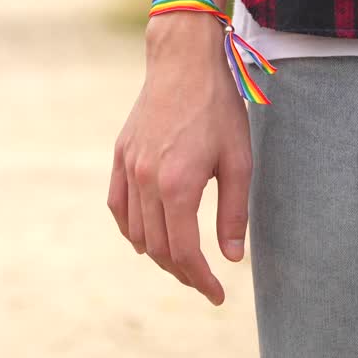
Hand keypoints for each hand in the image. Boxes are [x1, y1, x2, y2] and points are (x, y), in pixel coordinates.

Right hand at [107, 14, 252, 304]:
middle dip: (182, 272)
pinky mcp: (120, 157)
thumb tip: (232, 257)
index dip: (201, 279)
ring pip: (136, 232)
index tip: (218, 295)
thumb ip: (233, 212)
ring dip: (158, 255)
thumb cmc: (218, 108)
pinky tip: (147, 238)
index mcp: (178, 185)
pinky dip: (131, 230)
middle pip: (158, 248)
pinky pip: (118, 207)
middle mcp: (146, 181)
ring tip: (182, 262)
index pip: (184, 251)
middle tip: (204, 282)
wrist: (183, 63)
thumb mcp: (238, 161)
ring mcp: (128, 169)